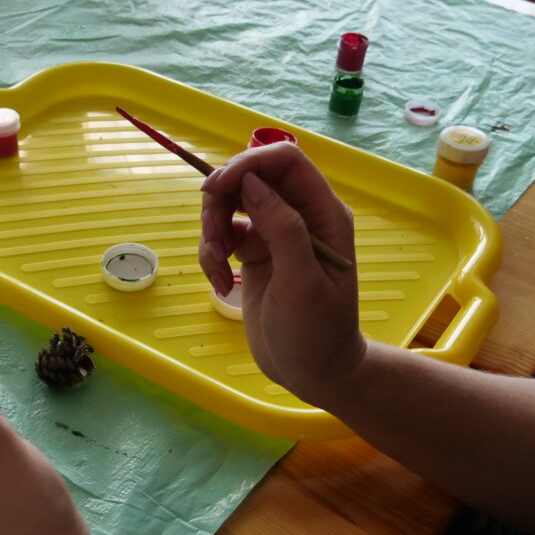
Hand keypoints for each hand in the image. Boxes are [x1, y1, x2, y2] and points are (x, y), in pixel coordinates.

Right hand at [199, 143, 365, 406]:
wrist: (313, 372)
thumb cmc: (317, 332)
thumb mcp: (302, 282)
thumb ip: (282, 228)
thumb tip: (253, 184)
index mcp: (322, 213)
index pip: (285, 162)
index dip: (249, 164)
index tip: (215, 188)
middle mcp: (298, 215)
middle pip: (249, 179)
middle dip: (221, 204)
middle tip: (213, 240)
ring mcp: (274, 234)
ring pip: (230, 205)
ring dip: (212, 232)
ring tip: (216, 270)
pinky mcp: (254, 253)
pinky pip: (222, 236)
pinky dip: (212, 255)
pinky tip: (220, 284)